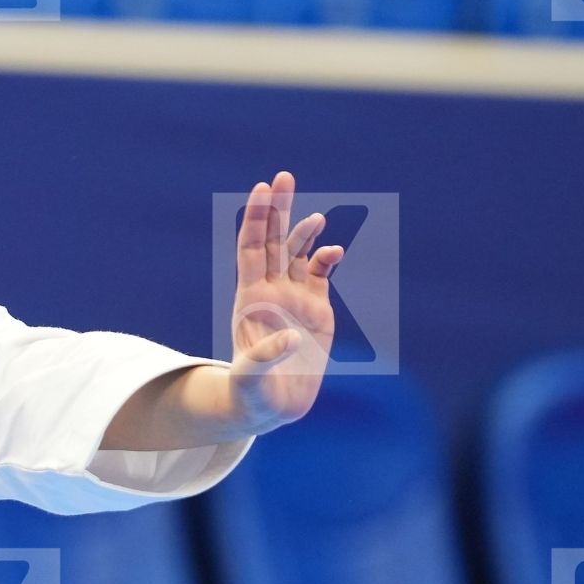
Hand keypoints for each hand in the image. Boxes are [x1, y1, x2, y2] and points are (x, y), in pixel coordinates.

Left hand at [229, 171, 344, 429]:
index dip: (257, 219)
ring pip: (297, 253)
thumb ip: (267, 356)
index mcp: (250, 298)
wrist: (273, 407)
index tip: (262, 190)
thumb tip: (290, 336)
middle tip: (284, 176)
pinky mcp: (316, 309)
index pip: (251, 248)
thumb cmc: (253, 392)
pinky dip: (326, 258)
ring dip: (304, 231)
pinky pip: (320, 273)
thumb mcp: (253, 378)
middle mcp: (271, 290)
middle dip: (278, 209)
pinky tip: (333, 251)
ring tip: (316, 218)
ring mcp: (294, 297)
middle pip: (274, 240)